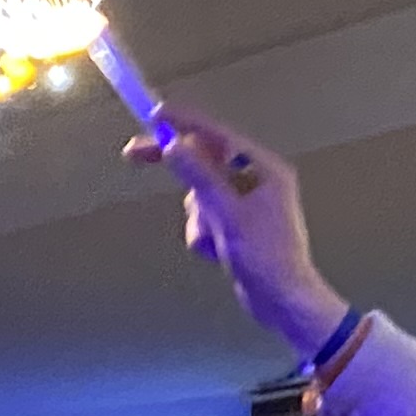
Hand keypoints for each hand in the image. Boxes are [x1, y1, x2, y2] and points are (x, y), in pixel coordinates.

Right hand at [127, 111, 346, 357]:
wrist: (282, 300)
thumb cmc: (266, 257)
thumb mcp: (227, 213)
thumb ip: (200, 177)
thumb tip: (175, 147)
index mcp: (264, 168)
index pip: (216, 136)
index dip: (183, 123)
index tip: (155, 115)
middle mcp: (256, 180)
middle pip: (203, 162)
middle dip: (178, 170)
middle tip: (133, 155)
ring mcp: (245, 204)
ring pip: (199, 195)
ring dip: (197, 217)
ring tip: (216, 238)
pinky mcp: (236, 226)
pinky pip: (204, 218)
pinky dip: (203, 234)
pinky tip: (218, 252)